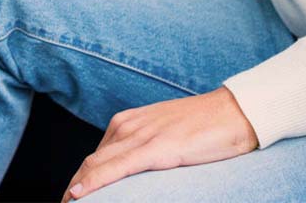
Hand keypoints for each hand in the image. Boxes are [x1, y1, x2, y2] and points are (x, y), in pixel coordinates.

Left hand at [60, 86, 257, 200]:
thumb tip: (129, 172)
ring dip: (78, 189)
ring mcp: (141, 136)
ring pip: (95, 166)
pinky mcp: (156, 148)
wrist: (234, 112)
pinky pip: (116, 168)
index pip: (94, 158)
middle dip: (74, 189)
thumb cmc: (204, 125)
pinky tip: (78, 195)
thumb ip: (144, 148)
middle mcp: (128, 126)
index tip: (71, 201)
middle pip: (89, 164)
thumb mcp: (165, 134)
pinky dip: (93, 183)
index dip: (80, 182)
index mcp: (129, 122)